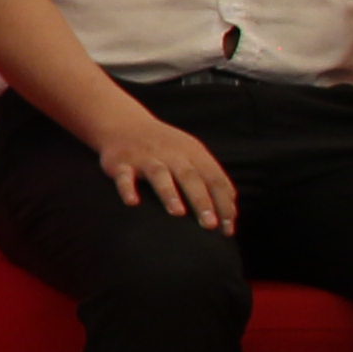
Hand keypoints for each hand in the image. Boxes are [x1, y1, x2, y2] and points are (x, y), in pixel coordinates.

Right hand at [99, 115, 238, 230]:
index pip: (214, 179)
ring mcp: (145, 157)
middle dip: (202, 201)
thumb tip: (231, 213)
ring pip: (160, 175)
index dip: (223, 203)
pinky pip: (124, 176)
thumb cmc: (165, 147)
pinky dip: (127, 188)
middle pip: (190, 177)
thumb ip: (211, 179)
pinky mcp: (120, 162)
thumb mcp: (192, 155)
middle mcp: (171, 154)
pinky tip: (132, 202)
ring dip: (169, 193)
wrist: (124, 122)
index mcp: (193, 153)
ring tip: (178, 213)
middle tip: (210, 225)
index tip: (227, 229)